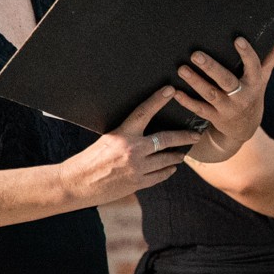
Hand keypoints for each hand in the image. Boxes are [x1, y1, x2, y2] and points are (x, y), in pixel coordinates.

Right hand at [61, 87, 193, 204]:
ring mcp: (137, 168)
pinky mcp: (138, 183)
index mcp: (122, 135)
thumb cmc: (89, 160)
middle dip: (184, 137)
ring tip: (182, 154)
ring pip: (166, 160)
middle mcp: (132, 150)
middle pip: (165, 140)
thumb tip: (142, 131)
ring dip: (176, 156)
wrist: (77, 183)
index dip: (157, 100)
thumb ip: (126, 136)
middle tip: (196, 135)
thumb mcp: (107, 140)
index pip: (143, 112)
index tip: (170, 90)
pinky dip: (167, 171)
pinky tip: (171, 168)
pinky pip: (160, 176)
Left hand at [177, 35, 273, 157]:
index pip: (253, 67)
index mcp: (255, 83)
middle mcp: (242, 96)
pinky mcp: (215, 117)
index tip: (237, 39)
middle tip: (195, 54)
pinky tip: (176, 92)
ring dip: (195, 82)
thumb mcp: (264, 77)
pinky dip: (187, 101)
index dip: (247, 54)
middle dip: (211, 68)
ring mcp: (228, 108)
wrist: (245, 128)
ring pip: (210, 94)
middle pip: (227, 81)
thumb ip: (273, 55)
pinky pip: (200, 109)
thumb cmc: (253, 95)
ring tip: (181, 69)